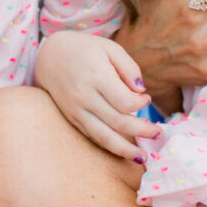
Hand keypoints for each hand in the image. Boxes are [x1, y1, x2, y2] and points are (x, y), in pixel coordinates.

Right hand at [35, 31, 158, 160]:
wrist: (49, 56)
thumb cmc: (84, 49)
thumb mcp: (109, 48)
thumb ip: (129, 67)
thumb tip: (141, 90)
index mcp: (96, 76)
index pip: (125, 101)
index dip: (141, 104)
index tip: (146, 98)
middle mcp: (84, 96)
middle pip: (118, 122)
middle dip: (142, 131)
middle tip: (157, 133)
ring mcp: (76, 110)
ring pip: (104, 137)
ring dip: (126, 150)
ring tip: (143, 157)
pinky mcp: (72, 118)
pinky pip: (92, 137)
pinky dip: (109, 147)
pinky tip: (124, 152)